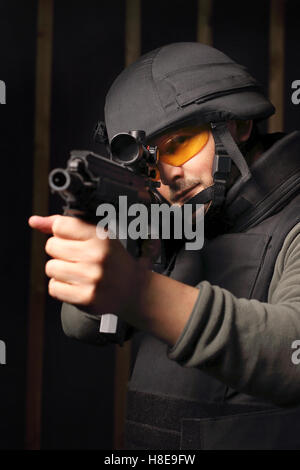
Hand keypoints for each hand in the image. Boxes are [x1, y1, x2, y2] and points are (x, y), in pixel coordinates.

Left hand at [29, 214, 198, 344]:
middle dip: (60, 252)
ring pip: (50, 268)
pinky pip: (54, 288)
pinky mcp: (86, 297)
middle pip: (51, 246)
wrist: (133, 289)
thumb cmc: (111, 259)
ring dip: (60, 271)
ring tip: (78, 273)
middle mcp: (97, 256)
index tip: (73, 240)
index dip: (61, 233)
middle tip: (79, 258)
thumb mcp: (96, 236)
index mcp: (101, 237)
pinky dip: (61, 287)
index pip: (61, 226)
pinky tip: (76, 285)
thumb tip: (33, 221)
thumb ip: (64, 225)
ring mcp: (92, 278)